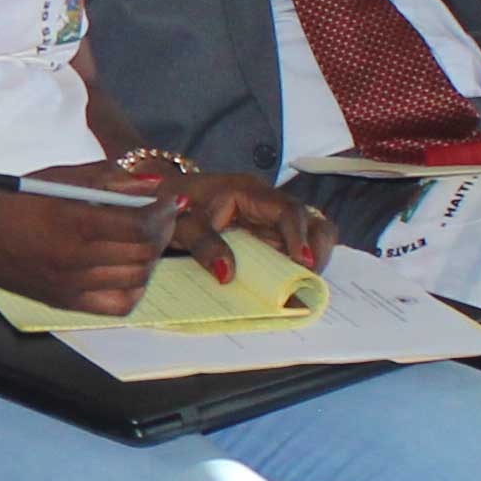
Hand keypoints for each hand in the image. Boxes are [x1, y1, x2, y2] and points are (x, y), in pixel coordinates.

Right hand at [0, 171, 171, 316]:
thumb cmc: (14, 202)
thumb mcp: (58, 179)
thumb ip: (107, 179)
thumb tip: (151, 183)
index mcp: (72, 222)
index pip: (139, 225)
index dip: (163, 212)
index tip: (167, 200)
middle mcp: (76, 258)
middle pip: (144, 252)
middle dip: (162, 231)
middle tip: (161, 216)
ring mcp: (73, 285)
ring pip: (137, 278)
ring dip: (151, 257)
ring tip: (144, 239)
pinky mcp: (68, 302)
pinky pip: (119, 303)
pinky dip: (135, 287)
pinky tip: (129, 268)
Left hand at [167, 166, 333, 272]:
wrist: (164, 200)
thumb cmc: (173, 205)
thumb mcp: (181, 224)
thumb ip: (202, 244)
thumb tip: (227, 274)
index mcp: (249, 192)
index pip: (288, 209)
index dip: (300, 236)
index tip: (303, 262)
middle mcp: (269, 204)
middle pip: (312, 221)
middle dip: (316, 252)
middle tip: (307, 282)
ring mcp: (272, 222)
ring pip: (311, 236)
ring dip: (310, 262)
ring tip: (300, 288)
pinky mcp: (269, 238)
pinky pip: (294, 251)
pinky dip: (296, 269)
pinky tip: (288, 287)